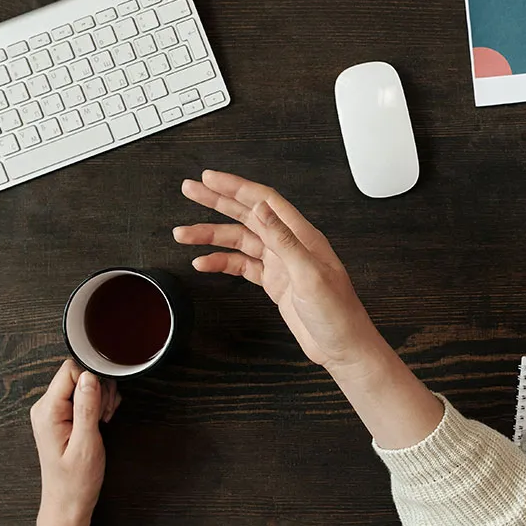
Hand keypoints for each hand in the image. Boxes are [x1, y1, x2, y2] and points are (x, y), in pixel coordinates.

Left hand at [30, 360, 119, 525]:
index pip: (71, 370)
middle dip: (99, 390)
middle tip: (103, 416)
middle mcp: (46, 407)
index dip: (93, 381)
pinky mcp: (63, 415)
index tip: (101, 404)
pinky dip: (98, 404)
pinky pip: (84, 395)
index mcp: (47, 411)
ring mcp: (53, 411)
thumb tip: (90, 376)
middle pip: (79, 374)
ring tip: (102, 421)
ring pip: (84, 383)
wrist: (68, 503)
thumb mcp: (86, 444)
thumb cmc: (75, 480)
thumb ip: (87, 407)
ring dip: (101, 398)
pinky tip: (100, 421)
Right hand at [173, 171, 382, 371]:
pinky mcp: (274, 282)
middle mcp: (290, 245)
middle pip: (248, 214)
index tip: (210, 179)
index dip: (236, 187)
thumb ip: (284, 239)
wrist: (342, 347)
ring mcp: (280, 264)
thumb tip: (263, 208)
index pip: (264, 201)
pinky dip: (221, 262)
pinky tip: (204, 262)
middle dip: (217, 201)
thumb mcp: (309, 274)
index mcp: (301, 236)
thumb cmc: (337, 313)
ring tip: (183, 233)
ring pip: (239, 240)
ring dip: (211, 236)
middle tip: (191, 190)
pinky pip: (242, 265)